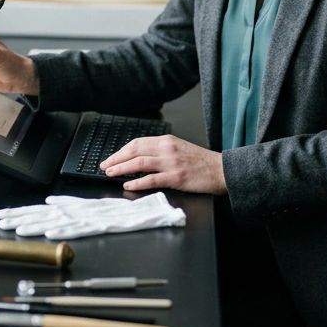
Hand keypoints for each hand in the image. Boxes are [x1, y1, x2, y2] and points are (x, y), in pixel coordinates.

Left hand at [100, 134, 227, 194]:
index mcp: (167, 141)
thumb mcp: (179, 148)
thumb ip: (161, 150)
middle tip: (105, 166)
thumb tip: (139, 157)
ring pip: (140, 163)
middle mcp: (167, 149)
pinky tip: (128, 185)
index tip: (111, 158)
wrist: (220, 170)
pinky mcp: (176, 178)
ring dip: (122, 168)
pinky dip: (137, 182)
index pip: (137, 143)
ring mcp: (171, 163)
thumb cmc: (200, 162)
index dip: (121, 151)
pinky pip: (152, 179)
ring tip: (111, 173)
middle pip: (135, 151)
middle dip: (117, 159)